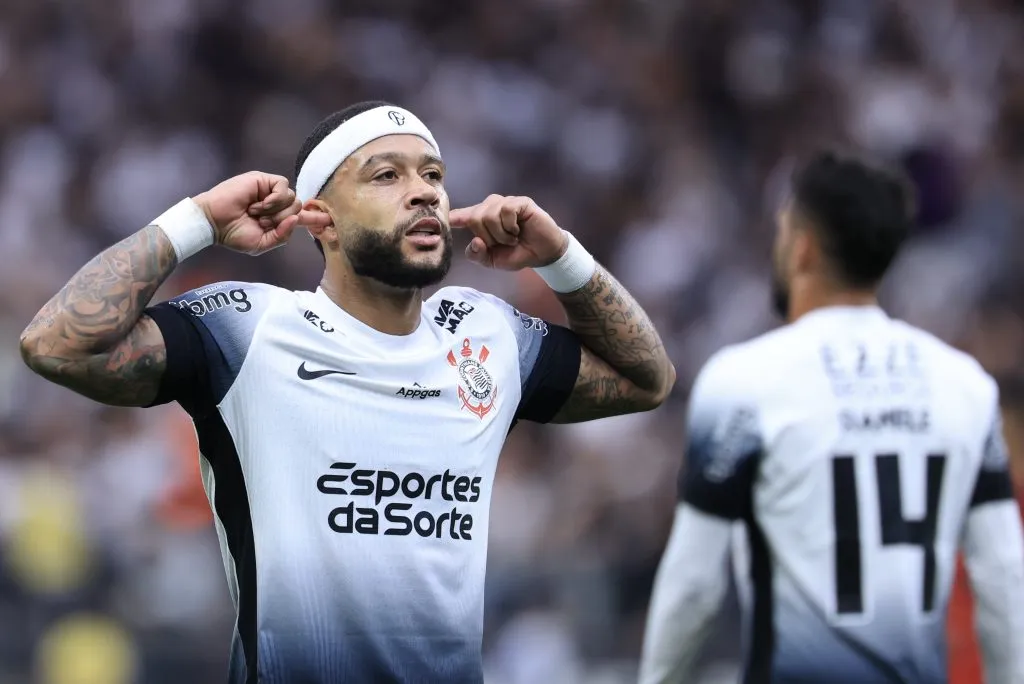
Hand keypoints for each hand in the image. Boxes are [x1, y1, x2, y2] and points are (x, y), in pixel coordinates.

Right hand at [192, 171, 331, 255]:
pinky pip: (283, 187)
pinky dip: (274, 200)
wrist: (214, 223)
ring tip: (256, 213)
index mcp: (278, 219)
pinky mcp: (263, 180)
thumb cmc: (234, 234)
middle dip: (283, 220)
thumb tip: (296, 220)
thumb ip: (282, 236)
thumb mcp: (262, 244)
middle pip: (299, 208)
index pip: (303, 217)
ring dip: (276, 211)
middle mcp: (277, 204)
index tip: (331, 221)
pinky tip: (258, 205)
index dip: (316, 219)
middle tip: (262, 222)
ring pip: (293, 199)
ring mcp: (270, 191)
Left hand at [450, 195, 568, 270]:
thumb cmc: (518, 254)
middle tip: (504, 243)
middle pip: (475, 217)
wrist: (543, 254)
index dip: (454, 216)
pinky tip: (518, 230)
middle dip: (488, 236)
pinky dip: (510, 225)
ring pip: (489, 214)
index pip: (463, 216)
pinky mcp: (520, 202)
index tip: (445, 218)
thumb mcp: (493, 260)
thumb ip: (478, 255)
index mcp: (482, 221)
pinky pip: (506, 210)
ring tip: (513, 238)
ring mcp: (505, 203)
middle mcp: (491, 208)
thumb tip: (475, 241)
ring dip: (501, 233)